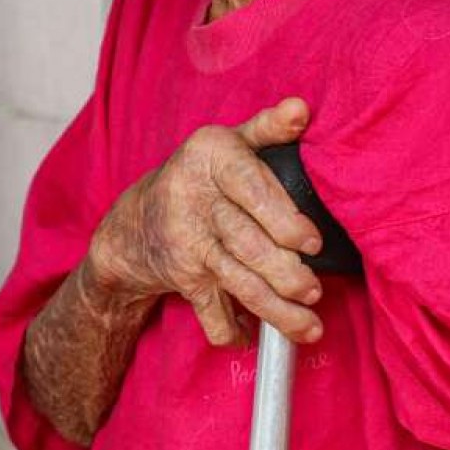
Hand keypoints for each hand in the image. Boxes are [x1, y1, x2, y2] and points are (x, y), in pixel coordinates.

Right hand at [88, 98, 323, 345]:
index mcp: (213, 159)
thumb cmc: (200, 176)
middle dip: (283, 273)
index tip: (311, 242)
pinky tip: (254, 339)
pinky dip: (230, 332)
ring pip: (236, 282)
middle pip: (247, 244)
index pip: (250, 188)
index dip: (282, 217)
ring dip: (274, 311)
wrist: (136, 222)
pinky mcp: (184, 279)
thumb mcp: (227, 143)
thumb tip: (301, 110)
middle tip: (313, 290)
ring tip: (308, 327)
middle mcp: (196, 200)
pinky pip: (209, 311)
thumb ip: (268, 128)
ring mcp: (188, 244)